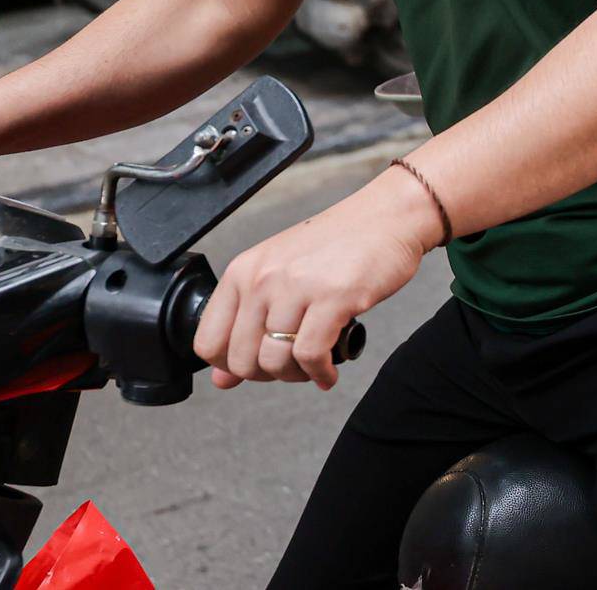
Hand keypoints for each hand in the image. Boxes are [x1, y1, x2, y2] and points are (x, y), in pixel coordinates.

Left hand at [193, 166, 440, 390]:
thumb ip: (249, 323)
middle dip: (268, 376)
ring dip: (296, 377)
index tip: (257, 365)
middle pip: (240, 360)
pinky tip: (329, 372)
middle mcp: (262, 278)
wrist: (388, 216)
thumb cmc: (340, 244)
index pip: (208, 342)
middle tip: (292, 369)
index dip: (231, 366)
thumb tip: (223, 379)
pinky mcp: (333, 297)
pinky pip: (311, 356)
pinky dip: (321, 373)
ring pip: (274, 361)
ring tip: (314, 368)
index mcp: (243, 271)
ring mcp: (296, 287)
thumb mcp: (282, 275)